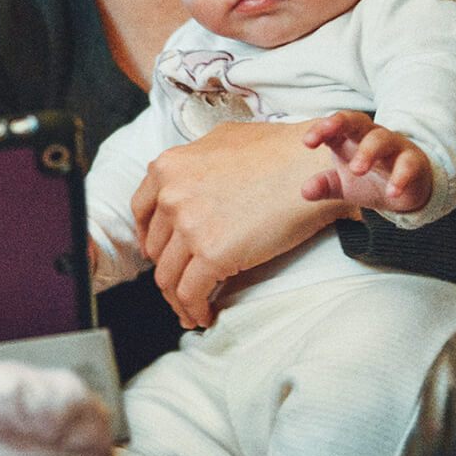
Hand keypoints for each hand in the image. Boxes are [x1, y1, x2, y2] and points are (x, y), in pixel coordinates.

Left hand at [131, 120, 355, 328]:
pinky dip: (194, 310)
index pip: (142, 212)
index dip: (149, 237)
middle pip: (157, 248)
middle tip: (182, 283)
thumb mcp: (223, 139)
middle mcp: (171, 195)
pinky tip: (204, 316)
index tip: (158, 252)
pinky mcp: (212, 254)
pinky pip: (190, 293)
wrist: (314, 165)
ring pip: (168, 276)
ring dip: (177, 298)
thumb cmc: (280, 150)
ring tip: (191, 310)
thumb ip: (197, 160)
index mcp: (168, 168)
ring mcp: (188, 226)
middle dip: (168, 269)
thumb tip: (188, 179)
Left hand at [301, 111, 433, 213]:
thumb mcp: (343, 185)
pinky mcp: (414, 161)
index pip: (334, 126)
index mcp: (350, 138)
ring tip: (357, 170)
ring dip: (368, 152)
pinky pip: (408, 164)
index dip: (321, 129)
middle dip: (340, 124)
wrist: (408, 190)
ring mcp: (394, 146)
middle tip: (326, 139)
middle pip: (357, 120)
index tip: (307, 142)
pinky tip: (392, 193)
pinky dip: (400, 177)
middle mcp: (371, 136)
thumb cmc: (370, 179)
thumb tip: (305, 191)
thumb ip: (325, 185)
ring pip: (381, 139)